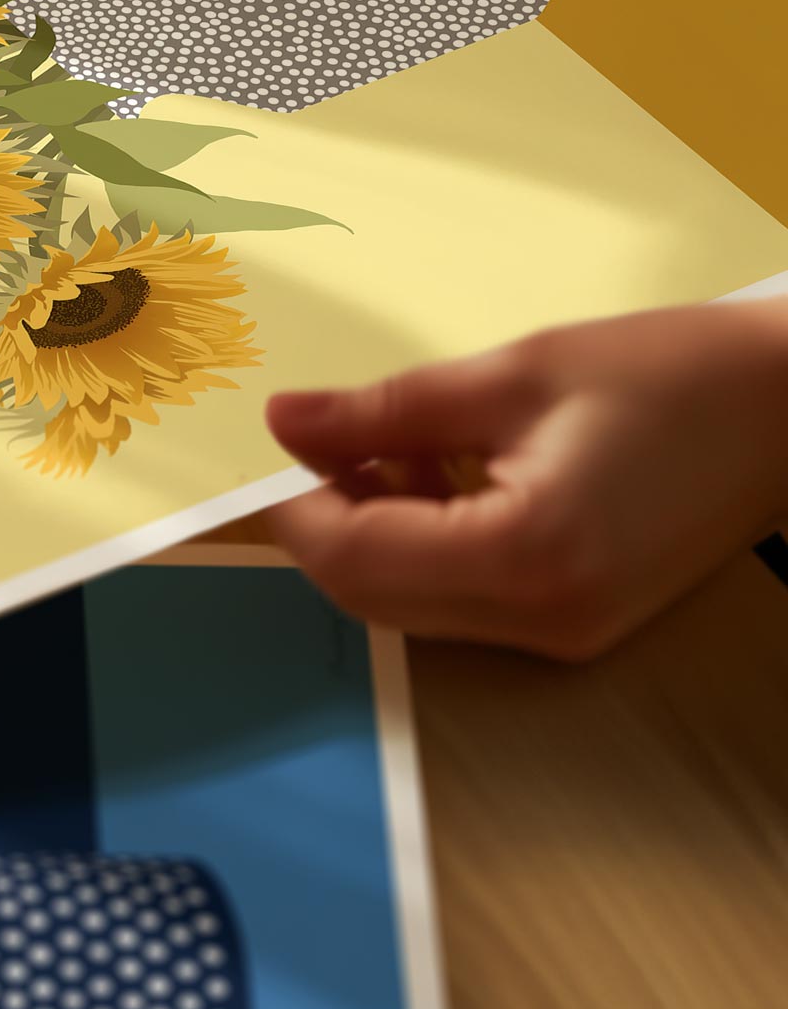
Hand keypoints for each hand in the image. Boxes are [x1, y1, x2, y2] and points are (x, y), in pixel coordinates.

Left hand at [266, 298, 787, 658]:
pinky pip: (461, 598)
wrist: (787, 408)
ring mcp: (564, 635)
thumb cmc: (662, 374)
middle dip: (327, 521)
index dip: (293, 507)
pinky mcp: (577, 623)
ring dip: (374, 530)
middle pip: (373, 596)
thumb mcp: (506, 376)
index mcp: (525, 557)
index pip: (355, 560)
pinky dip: (424, 541)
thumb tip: (281, 421)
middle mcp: (542, 620)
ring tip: (391, 440)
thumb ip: (382, 412)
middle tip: (320, 437)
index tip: (273, 447)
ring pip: (411, 603)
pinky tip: (440, 469)